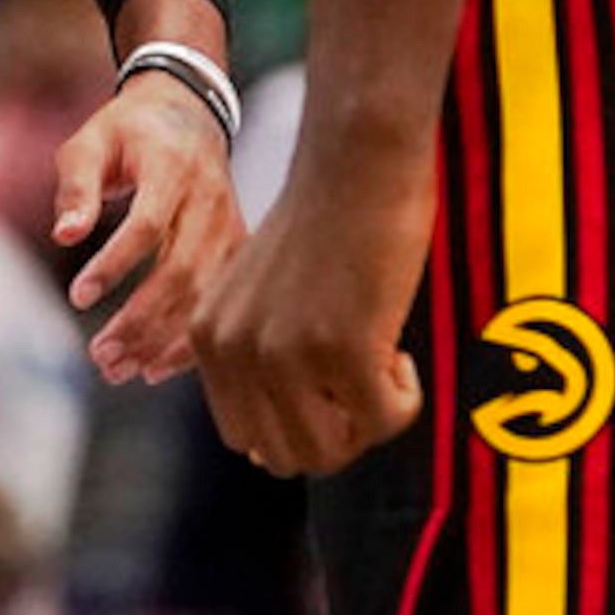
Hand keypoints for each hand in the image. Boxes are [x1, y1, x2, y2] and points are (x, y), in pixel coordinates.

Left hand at [55, 71, 245, 383]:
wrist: (188, 113)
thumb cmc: (128, 131)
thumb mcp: (91, 141)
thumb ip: (76, 186)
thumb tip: (64, 235)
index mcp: (172, 166)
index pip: (148, 224)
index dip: (115, 264)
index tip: (77, 297)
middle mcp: (209, 198)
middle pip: (182, 269)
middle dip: (141, 319)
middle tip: (100, 355)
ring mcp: (228, 225)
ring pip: (205, 293)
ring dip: (163, 339)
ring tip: (119, 370)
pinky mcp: (237, 247)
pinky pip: (219, 301)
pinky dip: (190, 339)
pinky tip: (155, 368)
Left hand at [191, 132, 433, 474]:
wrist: (359, 155)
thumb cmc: (327, 219)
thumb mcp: (262, 295)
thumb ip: (256, 361)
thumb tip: (269, 458)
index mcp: (210, 335)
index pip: (245, 438)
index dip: (300, 425)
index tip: (331, 382)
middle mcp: (236, 348)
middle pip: (287, 456)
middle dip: (336, 433)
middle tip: (365, 380)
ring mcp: (286, 352)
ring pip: (330, 452)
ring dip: (369, 421)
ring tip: (382, 364)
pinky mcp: (342, 347)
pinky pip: (385, 420)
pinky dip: (404, 398)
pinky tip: (401, 351)